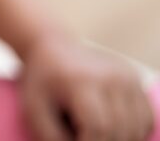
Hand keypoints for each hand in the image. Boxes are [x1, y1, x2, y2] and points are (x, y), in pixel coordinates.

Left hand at [19, 32, 154, 140]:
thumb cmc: (41, 82)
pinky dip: (133, 132)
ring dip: (120, 140)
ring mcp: (127, 77)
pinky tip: (112, 129)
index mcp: (81, 81)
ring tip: (94, 132)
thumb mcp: (33, 108)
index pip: (98, 126)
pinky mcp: (135, 79)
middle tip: (81, 135)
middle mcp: (110, 76)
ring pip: (137, 128)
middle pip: (120, 130)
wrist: (54, 48)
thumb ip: (51, 136)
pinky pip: (146, 119)